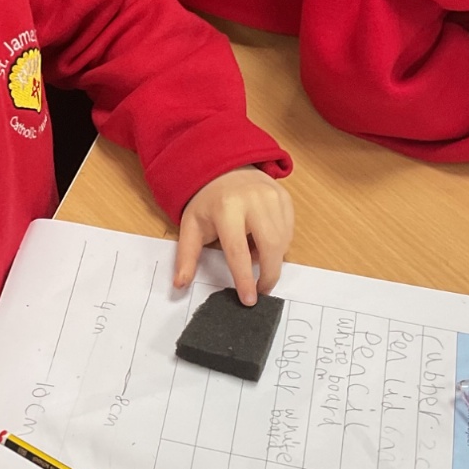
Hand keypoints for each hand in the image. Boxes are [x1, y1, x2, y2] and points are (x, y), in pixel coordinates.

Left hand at [175, 167, 293, 302]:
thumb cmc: (207, 202)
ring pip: (282, 241)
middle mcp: (253, 201)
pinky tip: (262, 241)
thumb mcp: (191, 227)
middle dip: (268, 274)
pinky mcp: (284, 198)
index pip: (238, 251)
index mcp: (226, 209)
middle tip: (261, 290)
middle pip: (270, 246)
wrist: (224, 169)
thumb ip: (186, 257)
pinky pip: (289, 231)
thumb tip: (180, 284)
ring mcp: (272, 197)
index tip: (249, 299)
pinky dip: (279, 245)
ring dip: (272, 259)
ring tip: (255, 257)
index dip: (244, 279)